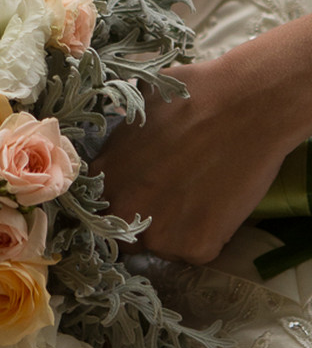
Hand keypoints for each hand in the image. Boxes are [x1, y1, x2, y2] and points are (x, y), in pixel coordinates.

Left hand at [92, 54, 293, 266]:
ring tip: (204, 194)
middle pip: (126, 236)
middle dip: (146, 223)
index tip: (144, 197)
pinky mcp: (195, 247)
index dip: (123, 205)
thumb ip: (123, 144)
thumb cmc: (195, 95)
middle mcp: (121, 210)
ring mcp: (158, 233)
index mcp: (104, 177)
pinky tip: (222, 201)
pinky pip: (198, 251)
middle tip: (176, 198)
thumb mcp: (140, 111)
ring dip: (179, 230)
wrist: (247, 105)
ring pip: (164, 246)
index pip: (100, 208)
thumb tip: (121, 151)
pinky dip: (211, 234)